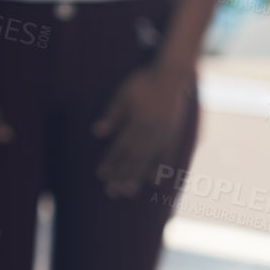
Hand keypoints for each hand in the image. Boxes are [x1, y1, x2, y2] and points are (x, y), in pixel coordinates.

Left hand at [94, 62, 193, 198]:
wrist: (171, 76)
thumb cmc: (142, 83)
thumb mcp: (122, 95)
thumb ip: (112, 115)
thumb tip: (96, 133)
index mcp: (137, 124)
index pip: (120, 148)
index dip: (110, 162)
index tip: (100, 175)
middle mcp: (151, 134)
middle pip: (134, 160)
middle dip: (121, 177)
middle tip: (111, 192)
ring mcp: (164, 136)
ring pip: (149, 161)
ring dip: (137, 177)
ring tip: (128, 192)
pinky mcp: (173, 135)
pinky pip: (167, 156)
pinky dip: (159, 169)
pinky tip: (153, 180)